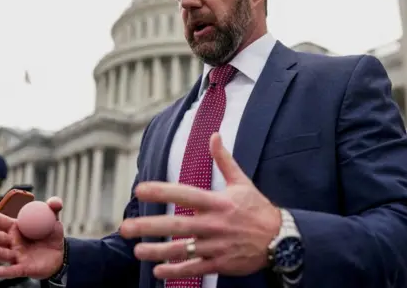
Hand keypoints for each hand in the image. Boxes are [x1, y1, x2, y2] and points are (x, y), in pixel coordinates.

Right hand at [0, 197, 64, 279]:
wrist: (59, 254)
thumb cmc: (50, 235)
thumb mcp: (53, 219)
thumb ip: (53, 208)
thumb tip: (55, 201)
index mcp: (16, 228)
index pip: (0, 220)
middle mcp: (12, 242)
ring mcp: (16, 256)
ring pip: (3, 254)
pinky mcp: (23, 268)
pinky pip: (13, 271)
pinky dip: (6, 272)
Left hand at [120, 133, 281, 279]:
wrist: (281, 239)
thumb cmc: (258, 209)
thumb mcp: (242, 182)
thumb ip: (224, 160)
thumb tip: (214, 135)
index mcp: (218, 203)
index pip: (185, 194)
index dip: (162, 192)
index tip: (140, 189)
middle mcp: (214, 224)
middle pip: (177, 225)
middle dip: (150, 227)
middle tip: (126, 228)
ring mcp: (217, 245)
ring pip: (182, 250)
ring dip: (157, 251)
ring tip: (137, 251)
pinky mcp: (220, 263)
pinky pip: (195, 269)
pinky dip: (176, 271)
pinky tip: (158, 271)